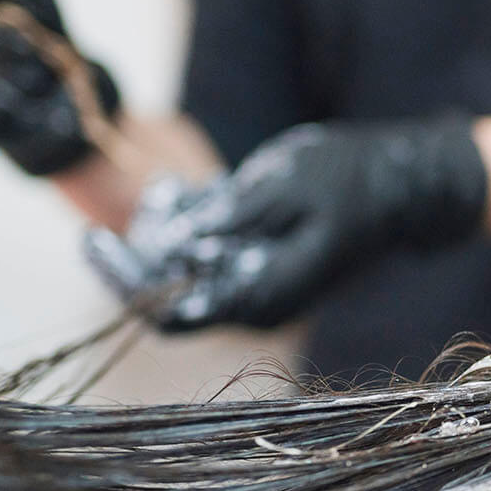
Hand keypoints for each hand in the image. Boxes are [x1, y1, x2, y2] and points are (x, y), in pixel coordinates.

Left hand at [83, 118, 487, 329]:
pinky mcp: (254, 265)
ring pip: (179, 270)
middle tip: (162, 191)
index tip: (91, 239)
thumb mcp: (285, 184)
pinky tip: (192, 191)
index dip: (123, 280)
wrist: (398, 185)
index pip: (170, 311)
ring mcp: (253, 286)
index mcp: (261, 293)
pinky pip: (200, 255)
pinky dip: (187, 224)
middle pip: (167, 290)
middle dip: (147, 242)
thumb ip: (228, 217)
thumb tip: (171, 246)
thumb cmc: (348, 179)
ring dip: (165, 228)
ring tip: (178, 187)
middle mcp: (252, 302)